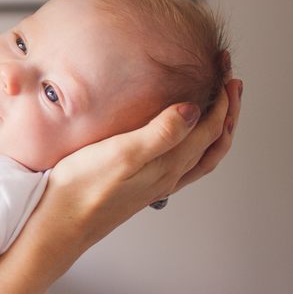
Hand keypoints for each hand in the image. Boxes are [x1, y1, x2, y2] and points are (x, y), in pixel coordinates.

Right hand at [38, 78, 240, 259]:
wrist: (61, 222)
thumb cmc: (83, 188)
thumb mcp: (122, 153)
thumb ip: (161, 133)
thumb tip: (194, 110)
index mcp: (169, 164)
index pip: (210, 127)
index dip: (222, 98)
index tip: (224, 70)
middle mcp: (170, 175)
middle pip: (214, 139)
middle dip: (227, 108)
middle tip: (231, 80)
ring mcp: (158, 182)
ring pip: (203, 153)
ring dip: (217, 127)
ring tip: (221, 107)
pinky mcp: (143, 184)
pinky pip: (185, 163)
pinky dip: (197, 146)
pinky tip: (184, 139)